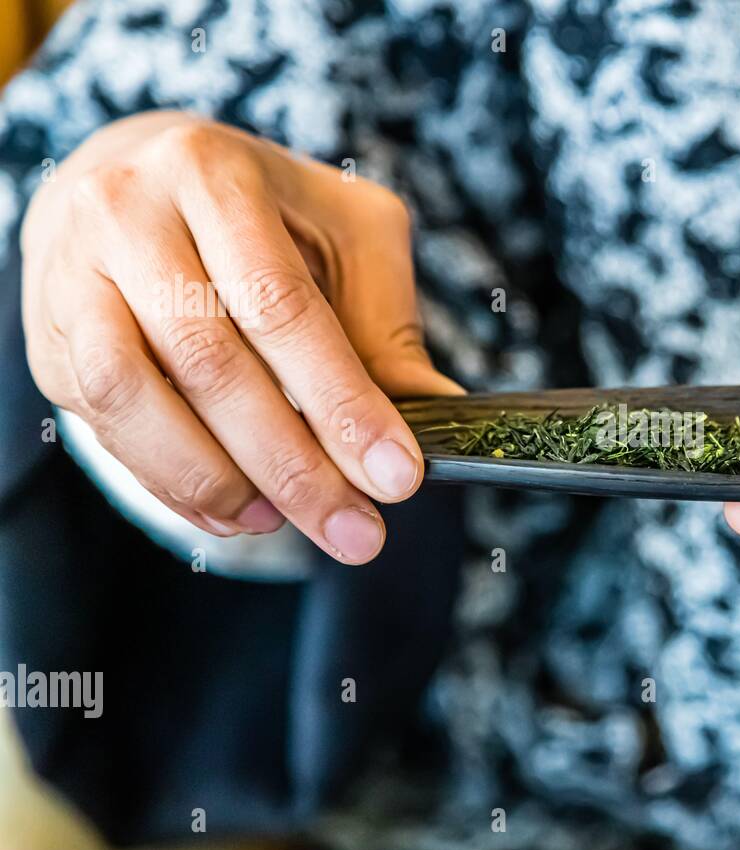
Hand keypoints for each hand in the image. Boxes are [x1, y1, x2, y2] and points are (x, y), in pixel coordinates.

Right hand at [21, 112, 459, 562]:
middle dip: (294, 465)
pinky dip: (173, 484)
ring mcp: (71, 277)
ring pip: (131, 397)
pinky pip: (104, 426)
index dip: (341, 401)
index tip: (397, 477)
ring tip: (286, 522)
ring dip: (218, 481)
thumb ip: (385, 321)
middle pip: (208, 362)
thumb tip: (439, 407)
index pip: (281, 306)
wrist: (134, 175)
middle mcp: (126, 215)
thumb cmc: (263, 209)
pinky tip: (235, 511)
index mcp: (212, 174)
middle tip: (357, 532)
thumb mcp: (346, 232)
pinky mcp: (47, 339)